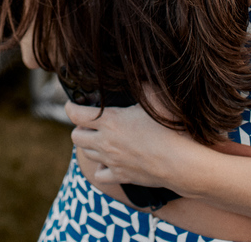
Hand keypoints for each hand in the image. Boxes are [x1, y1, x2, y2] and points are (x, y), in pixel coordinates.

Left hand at [67, 95, 198, 190]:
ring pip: (86, 154)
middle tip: (89, 123)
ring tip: (99, 139)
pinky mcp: (121, 176)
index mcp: (110, 120)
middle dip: (79, 128)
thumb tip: (138, 74)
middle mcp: (105, 142)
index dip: (70, 107)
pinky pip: (100, 175)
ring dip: (89, 145)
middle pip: (76, 137)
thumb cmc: (170, 128)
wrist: (180, 162)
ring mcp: (112, 160)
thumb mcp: (155, 99)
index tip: (72, 104)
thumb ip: (142, 86)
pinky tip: (108, 161)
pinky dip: (101, 168)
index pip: (75, 114)